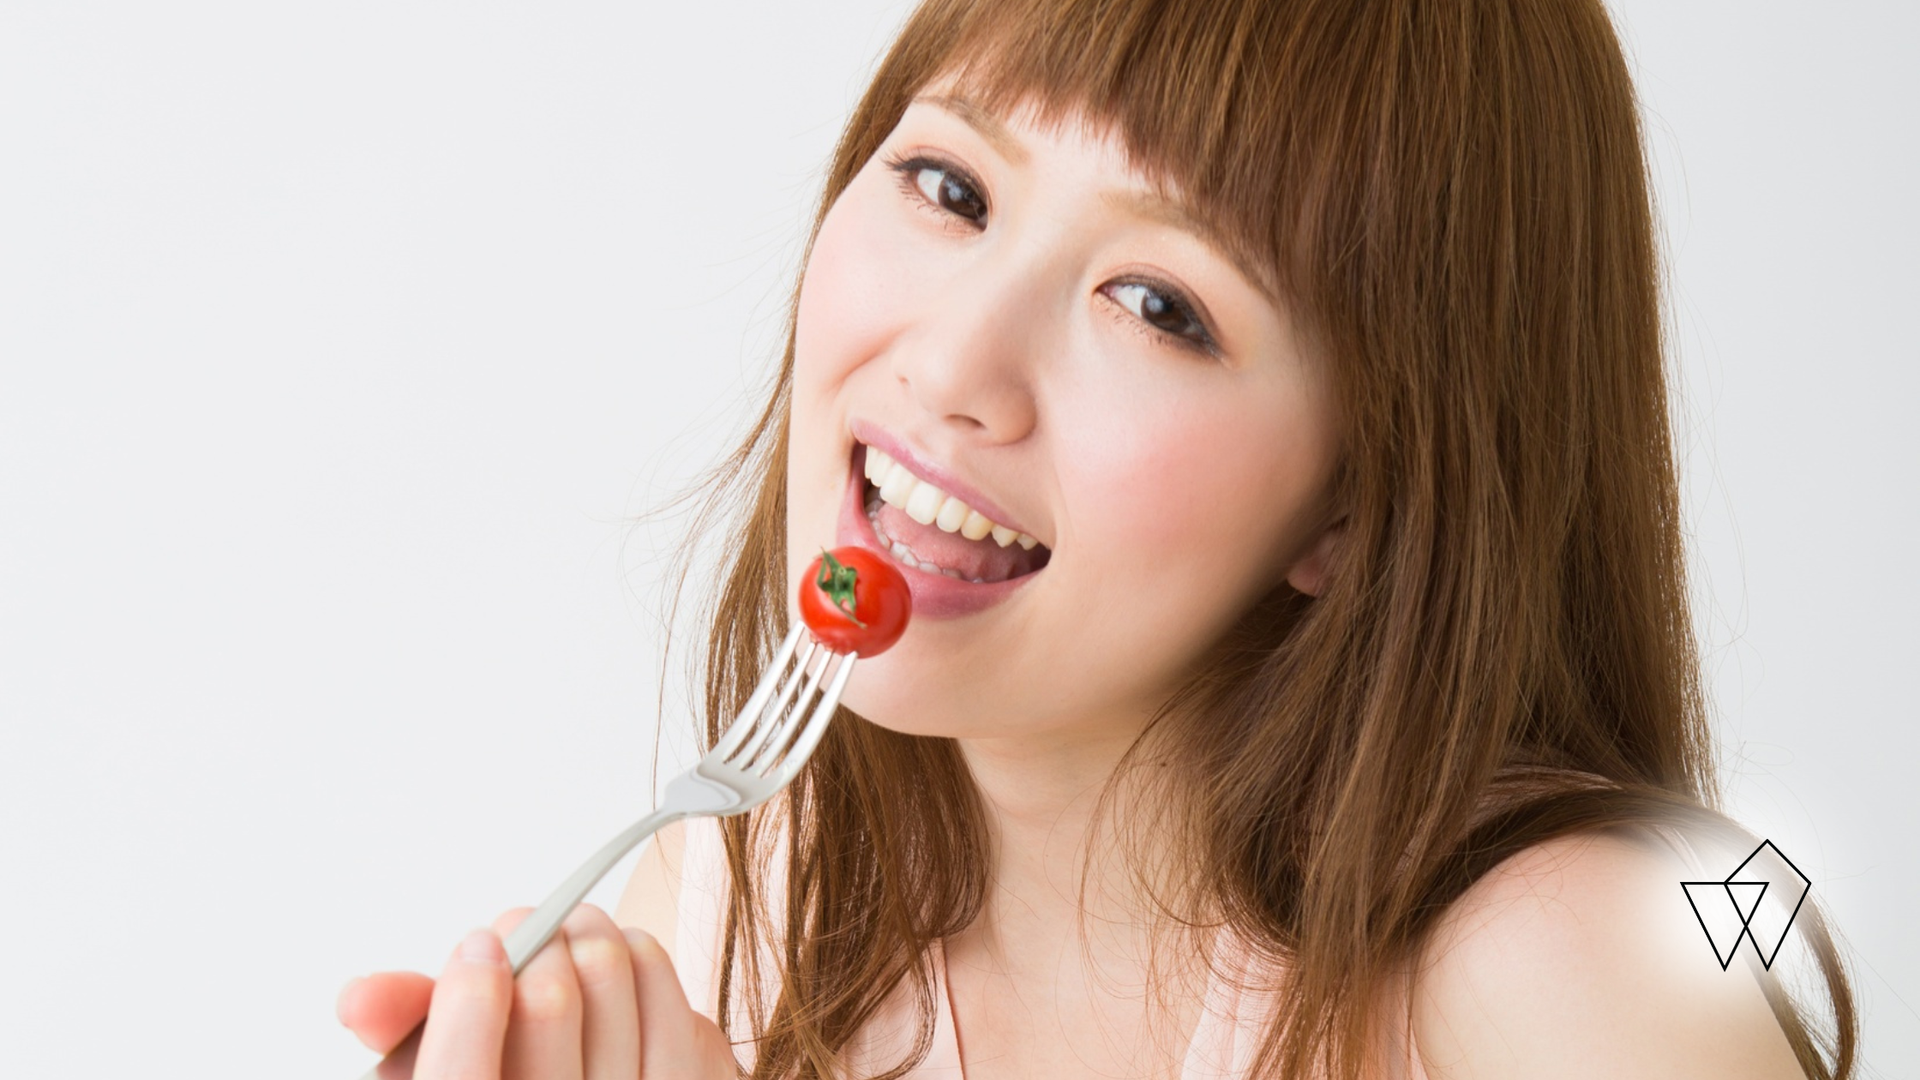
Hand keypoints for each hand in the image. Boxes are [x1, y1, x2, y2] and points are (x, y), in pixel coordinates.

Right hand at [337, 905, 733, 1078]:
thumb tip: (360, 997)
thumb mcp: (447, 1057)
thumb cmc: (521, 1071)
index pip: (461, 1072)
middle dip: (531, 939)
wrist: (606, 1079)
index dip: (466, 994)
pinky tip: (620, 969)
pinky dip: (638, 950)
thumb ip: (406, 1027)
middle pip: (547, 999)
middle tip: (524, 928)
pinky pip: (664, 973)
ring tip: (569, 943)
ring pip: (612, 968)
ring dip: (586, 932)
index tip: (478, 950)